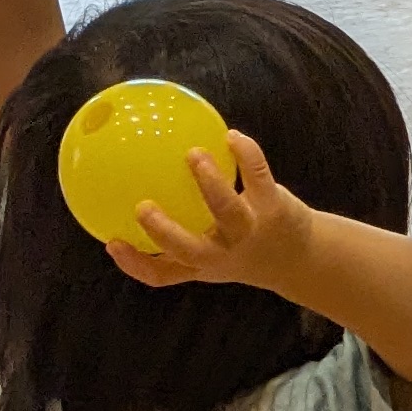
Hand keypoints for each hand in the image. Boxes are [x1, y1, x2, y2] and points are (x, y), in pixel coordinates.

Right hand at [107, 126, 311, 291]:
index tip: (111, 242)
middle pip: (190, 251)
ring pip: (228, 212)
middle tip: (142, 207)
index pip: (162, 274)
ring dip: (210, 183)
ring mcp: (250, 233)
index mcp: (201, 264)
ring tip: (194, 153)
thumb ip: (178, 233)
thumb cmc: (242, 248)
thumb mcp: (212, 253)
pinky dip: (246, 155)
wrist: (300, 258)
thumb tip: (134, 190)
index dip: (135, 264)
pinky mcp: (275, 210)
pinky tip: (232, 136)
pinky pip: (258, 177)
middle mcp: (223, 254)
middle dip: (165, 233)